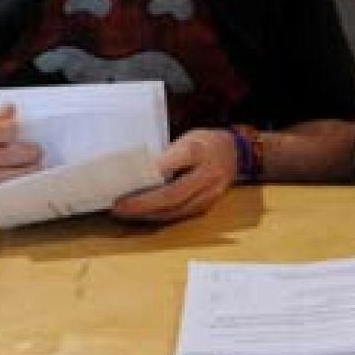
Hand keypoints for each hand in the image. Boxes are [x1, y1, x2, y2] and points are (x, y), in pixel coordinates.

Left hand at [111, 128, 238, 222]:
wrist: (235, 153)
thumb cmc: (204, 143)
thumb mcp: (188, 138)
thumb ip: (168, 154)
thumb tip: (138, 170)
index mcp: (201, 150)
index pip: (182, 157)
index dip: (160, 167)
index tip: (135, 174)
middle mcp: (208, 174)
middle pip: (174, 193)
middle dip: (144, 202)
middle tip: (119, 205)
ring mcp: (210, 193)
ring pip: (176, 209)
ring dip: (149, 213)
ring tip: (126, 212)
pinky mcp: (208, 206)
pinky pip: (181, 215)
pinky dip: (160, 216)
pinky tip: (144, 214)